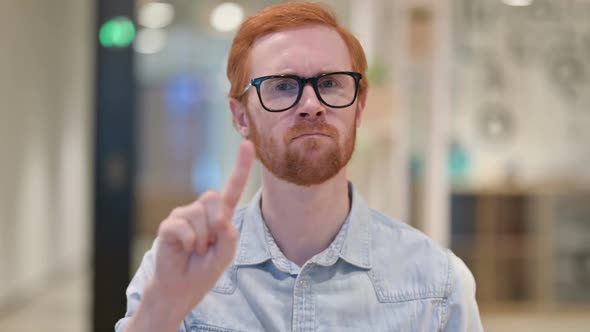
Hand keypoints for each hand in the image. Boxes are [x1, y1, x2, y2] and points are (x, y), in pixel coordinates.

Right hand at [128, 141, 254, 330]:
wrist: (180, 288)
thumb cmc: (204, 269)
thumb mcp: (225, 256)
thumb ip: (229, 238)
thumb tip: (222, 220)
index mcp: (219, 215)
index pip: (232, 188)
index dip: (240, 167)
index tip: (248, 145)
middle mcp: (201, 210)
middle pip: (216, 200)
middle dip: (216, 226)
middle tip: (208, 246)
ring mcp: (183, 215)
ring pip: (200, 217)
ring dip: (203, 240)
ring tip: (196, 250)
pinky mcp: (169, 225)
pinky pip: (183, 228)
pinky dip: (189, 243)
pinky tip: (184, 250)